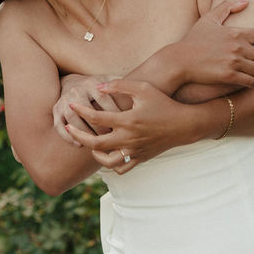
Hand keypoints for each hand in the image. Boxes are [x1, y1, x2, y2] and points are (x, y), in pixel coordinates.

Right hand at [52, 73, 120, 144]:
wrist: (73, 82)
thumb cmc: (98, 85)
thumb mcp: (110, 78)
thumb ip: (121, 83)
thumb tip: (136, 88)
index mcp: (92, 83)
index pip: (106, 101)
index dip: (116, 115)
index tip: (127, 126)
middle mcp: (77, 91)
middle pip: (89, 114)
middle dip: (102, 129)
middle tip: (114, 139)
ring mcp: (64, 101)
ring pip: (73, 122)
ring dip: (86, 135)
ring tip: (98, 145)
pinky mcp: (56, 111)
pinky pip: (59, 126)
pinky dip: (68, 138)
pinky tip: (80, 145)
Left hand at [65, 79, 196, 173]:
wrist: (184, 124)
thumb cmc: (163, 103)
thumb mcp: (143, 89)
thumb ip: (120, 85)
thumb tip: (98, 87)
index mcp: (128, 120)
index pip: (96, 117)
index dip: (81, 110)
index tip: (72, 104)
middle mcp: (129, 138)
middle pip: (95, 143)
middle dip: (78, 135)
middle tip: (68, 128)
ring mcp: (134, 151)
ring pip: (106, 161)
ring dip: (94, 154)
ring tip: (90, 144)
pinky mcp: (140, 158)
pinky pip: (121, 168)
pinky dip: (110, 164)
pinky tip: (107, 153)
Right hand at [170, 0, 253, 88]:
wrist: (179, 60)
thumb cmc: (193, 41)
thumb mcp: (208, 19)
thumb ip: (226, 7)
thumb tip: (246, 2)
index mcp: (237, 32)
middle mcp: (238, 46)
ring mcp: (234, 62)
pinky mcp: (229, 76)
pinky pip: (250, 81)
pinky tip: (251, 83)